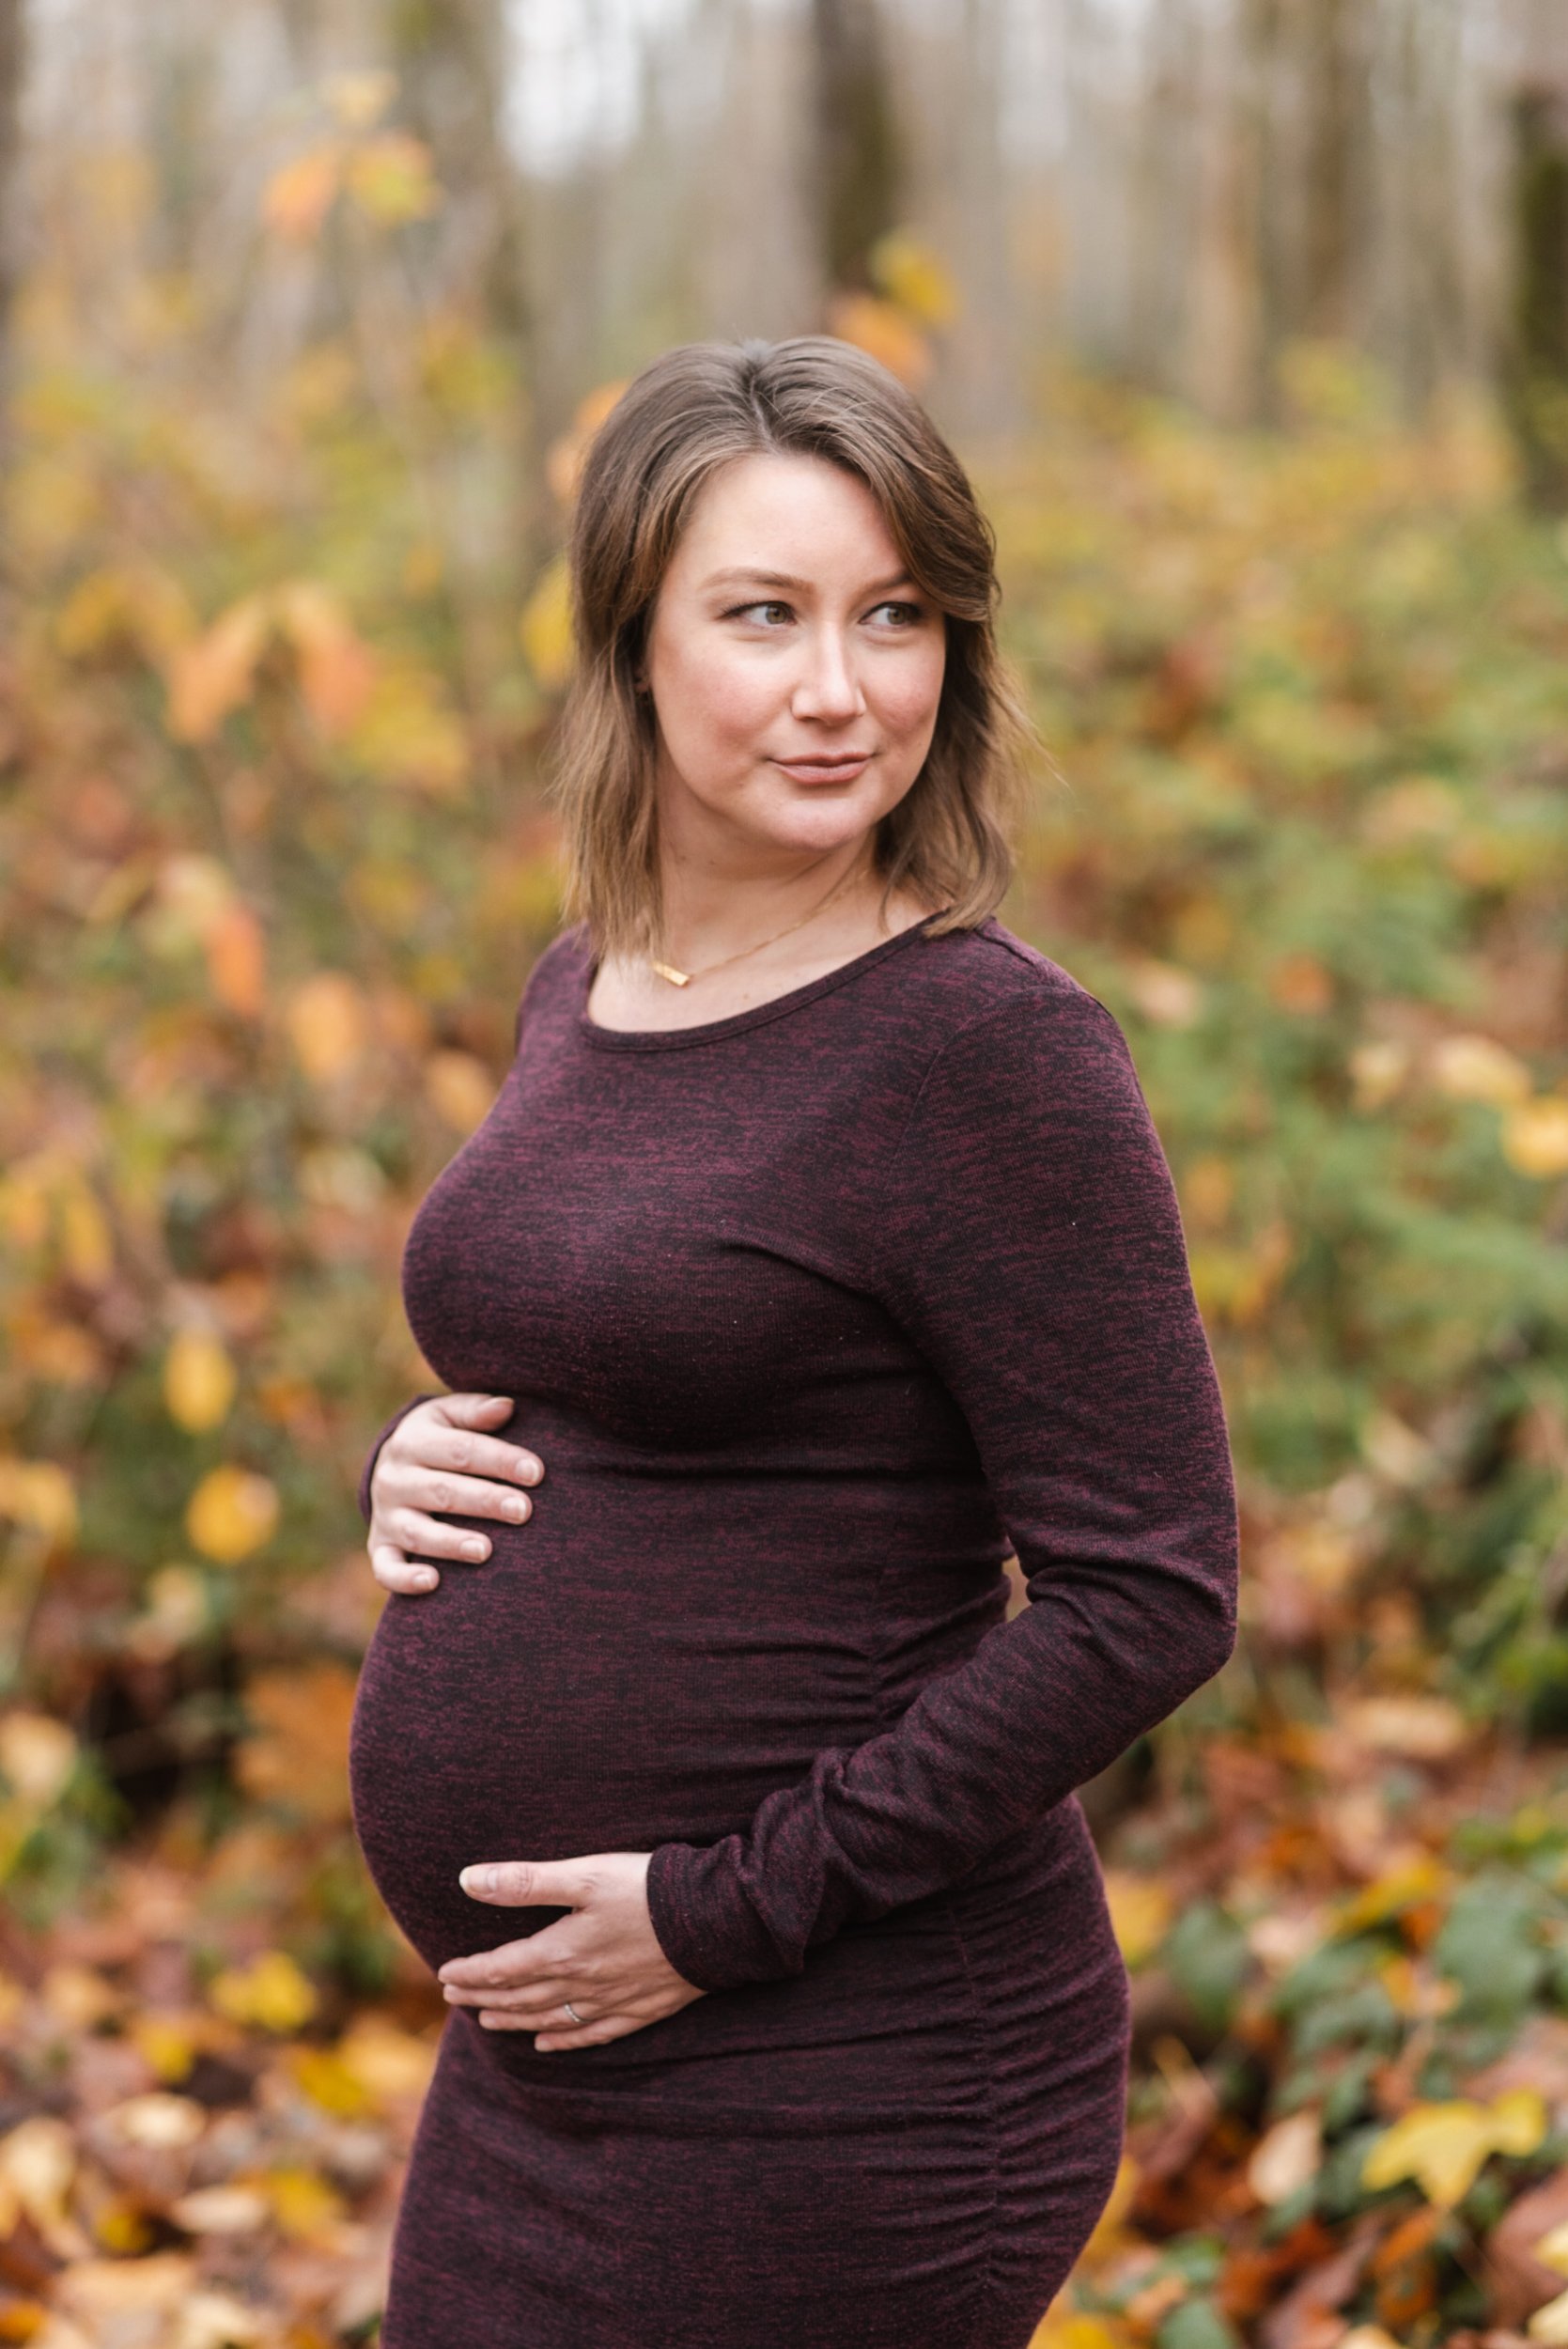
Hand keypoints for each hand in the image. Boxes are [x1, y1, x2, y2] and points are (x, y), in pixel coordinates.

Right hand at [367, 1392, 544, 1596]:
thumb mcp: (448, 1416)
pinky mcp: (381, 1548)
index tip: (536, 1472)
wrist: (391, 1469)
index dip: (500, 1460)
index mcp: (413, 1441)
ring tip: (486, 1550)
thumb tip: (507, 1406)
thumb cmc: (438, 1440)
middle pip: (443, 1491)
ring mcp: (386, 1516)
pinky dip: (405, 1579)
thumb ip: (476, 1411)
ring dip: (451, 1542)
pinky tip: (433, 1582)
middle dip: (484, 1501)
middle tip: (523, 1511)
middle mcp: (394, 1479)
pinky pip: (387, 1568)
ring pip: (418, 1532)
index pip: (461, 1450)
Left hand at [437, 1853, 705, 2050]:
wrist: (716, 1919)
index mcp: (563, 1951)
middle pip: (521, 1997)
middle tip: (455, 2000)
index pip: (502, 1969)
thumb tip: (467, 1880)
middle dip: (484, 1998)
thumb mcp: (584, 1875)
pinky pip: (591, 2034)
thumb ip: (525, 1882)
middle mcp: (581, 1984)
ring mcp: (611, 2001)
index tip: (444, 1976)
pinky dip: (563, 2041)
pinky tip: (547, 2044)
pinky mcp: (640, 2009)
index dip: (470, 1973)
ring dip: (515, 2020)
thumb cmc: (648, 1889)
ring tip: (488, 2021)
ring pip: (550, 2019)